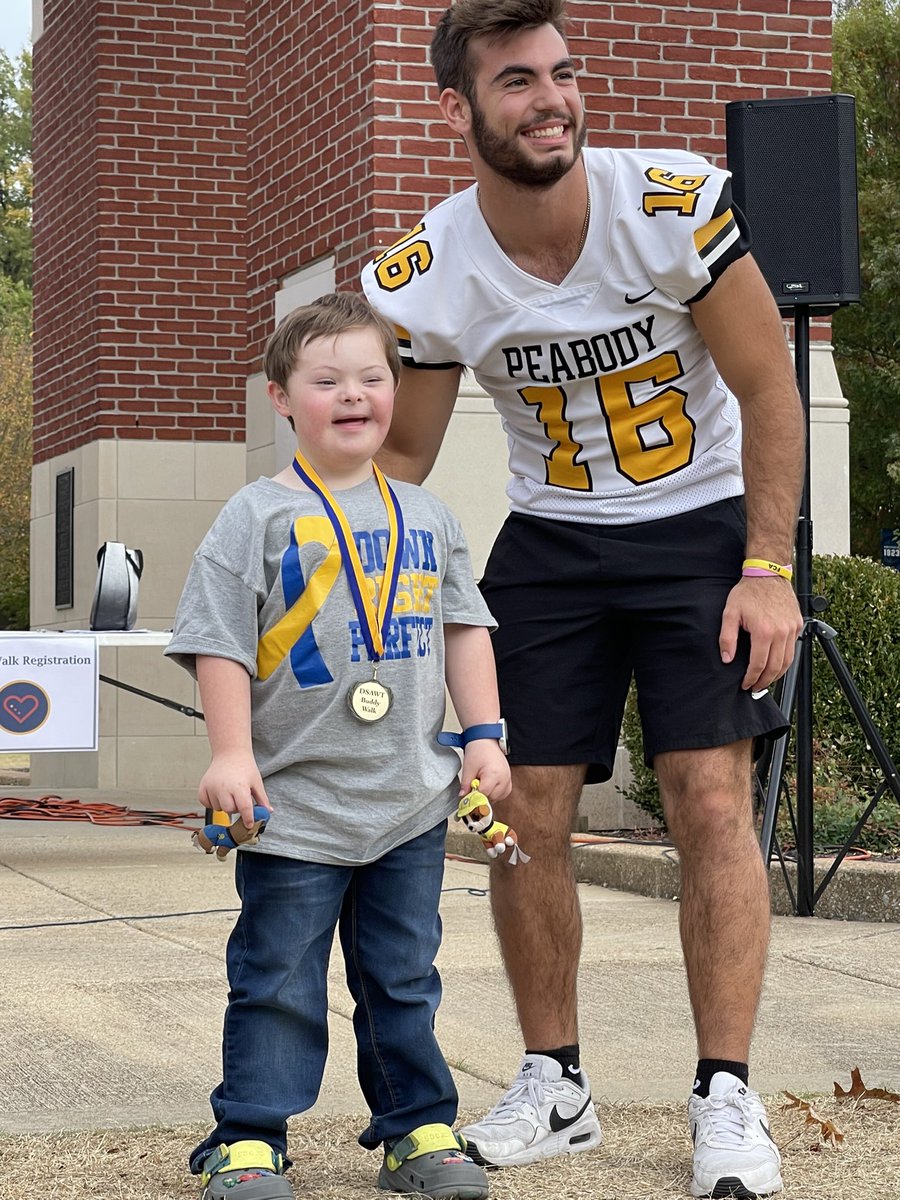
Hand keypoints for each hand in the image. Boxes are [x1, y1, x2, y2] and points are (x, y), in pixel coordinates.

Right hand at [199, 752, 271, 827]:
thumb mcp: (256, 782)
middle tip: (238, 798)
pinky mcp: (202, 787)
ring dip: (224, 804)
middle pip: (229, 810)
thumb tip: (268, 812)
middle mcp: (224, 788)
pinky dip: (212, 802)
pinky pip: (206, 803)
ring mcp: (211, 787)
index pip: (244, 809)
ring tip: (228, 791)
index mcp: (240, 787)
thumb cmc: (245, 767)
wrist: (230, 753)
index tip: (248, 825)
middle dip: (235, 808)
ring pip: (217, 808)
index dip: (248, 819)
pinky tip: (218, 793)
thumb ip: (262, 799)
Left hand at [460, 742, 510, 801]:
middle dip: (481, 795)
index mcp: (493, 774)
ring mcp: (508, 778)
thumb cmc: (478, 750)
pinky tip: (489, 787)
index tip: (468, 795)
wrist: (485, 740)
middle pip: (492, 797)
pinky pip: (504, 793)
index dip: (475, 796)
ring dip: (489, 796)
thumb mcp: (468, 768)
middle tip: (474, 786)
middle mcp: (504, 778)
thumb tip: (463, 796)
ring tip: (481, 784)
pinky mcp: (509, 778)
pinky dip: (496, 794)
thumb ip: (466, 784)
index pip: (484, 794)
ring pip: (499, 797)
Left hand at [719, 576, 802, 691]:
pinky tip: (777, 665)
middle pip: (775, 667)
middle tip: (756, 688)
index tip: (746, 685)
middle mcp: (781, 632)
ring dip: (777, 675)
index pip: (758, 665)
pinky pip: (793, 649)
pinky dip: (786, 661)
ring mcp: (792, 629)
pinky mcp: (798, 625)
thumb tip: (727, 658)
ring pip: (788, 661)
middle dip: (764, 681)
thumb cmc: (748, 592)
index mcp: (764, 631)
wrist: (768, 574)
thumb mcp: (730, 613)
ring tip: (766, 681)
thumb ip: (727, 638)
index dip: (751, 678)